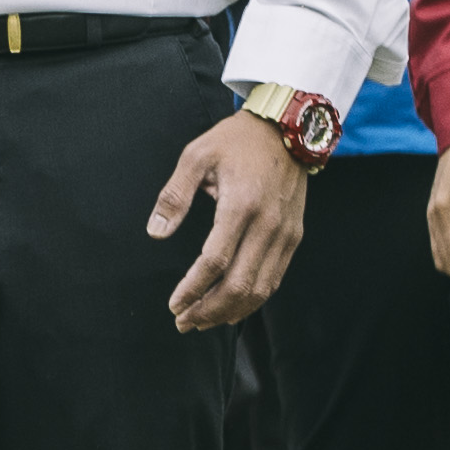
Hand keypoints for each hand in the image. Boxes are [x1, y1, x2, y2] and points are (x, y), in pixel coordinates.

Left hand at [147, 108, 311, 332]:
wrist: (287, 128)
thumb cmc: (237, 140)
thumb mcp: (197, 155)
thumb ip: (174, 195)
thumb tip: (156, 232)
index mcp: (240, 205)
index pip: (214, 261)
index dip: (192, 289)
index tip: (174, 304)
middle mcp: (267, 225)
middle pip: (238, 284)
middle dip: (208, 309)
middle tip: (183, 321)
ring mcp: (284, 233)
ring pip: (259, 288)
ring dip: (229, 311)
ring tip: (202, 320)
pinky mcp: (293, 236)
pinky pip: (274, 279)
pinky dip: (252, 300)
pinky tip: (231, 309)